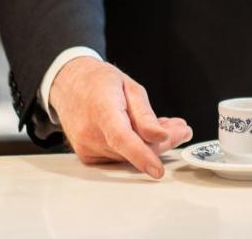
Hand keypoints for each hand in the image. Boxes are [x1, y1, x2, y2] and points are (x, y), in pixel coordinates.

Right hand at [50, 57, 192, 178]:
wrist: (69, 85)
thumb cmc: (99, 82)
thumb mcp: (129, 87)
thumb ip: (145, 114)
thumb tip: (160, 136)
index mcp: (102, 110)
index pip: (121, 138)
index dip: (141, 155)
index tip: (158, 169)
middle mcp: (90, 133)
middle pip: (133, 148)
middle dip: (163, 141)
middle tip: (182, 130)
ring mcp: (86, 147)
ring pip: (129, 155)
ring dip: (152, 144)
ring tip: (166, 126)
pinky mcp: (87, 156)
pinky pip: (119, 156)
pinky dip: (136, 148)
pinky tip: (145, 134)